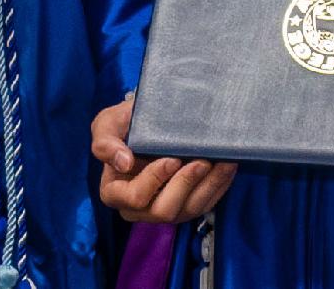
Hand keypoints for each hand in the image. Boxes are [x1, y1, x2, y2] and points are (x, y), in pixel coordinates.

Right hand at [90, 97, 236, 222]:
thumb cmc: (124, 123)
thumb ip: (105, 142)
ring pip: (189, 210)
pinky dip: (219, 186)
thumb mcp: (107, 124)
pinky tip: (228, 166)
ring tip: (222, 162)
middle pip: (164, 211)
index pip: (135, 198)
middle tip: (201, 161)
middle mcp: (139, 208)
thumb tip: (124, 162)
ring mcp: (164, 208)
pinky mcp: (186, 205)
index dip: (154, 181)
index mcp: (115, 192)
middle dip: (185, 185)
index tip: (171, 159)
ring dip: (209, 187)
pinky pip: (205, 204)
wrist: (148, 121)